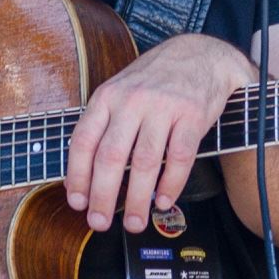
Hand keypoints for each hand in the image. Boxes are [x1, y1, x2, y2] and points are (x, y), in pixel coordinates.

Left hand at [65, 33, 250, 233]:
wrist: (201, 54)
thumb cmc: (156, 79)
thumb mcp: (121, 90)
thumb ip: (104, 123)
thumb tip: (85, 173)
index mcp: (108, 96)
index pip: (84, 142)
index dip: (77, 176)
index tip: (78, 202)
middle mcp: (132, 100)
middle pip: (111, 157)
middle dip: (103, 196)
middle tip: (100, 223)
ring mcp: (164, 107)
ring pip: (145, 162)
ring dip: (138, 199)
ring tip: (135, 222)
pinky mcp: (192, 115)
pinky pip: (179, 158)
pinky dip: (171, 184)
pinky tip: (163, 201)